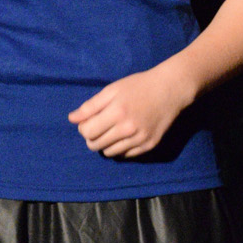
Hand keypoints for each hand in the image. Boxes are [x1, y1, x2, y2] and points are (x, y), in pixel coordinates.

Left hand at [68, 66, 194, 157]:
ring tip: (112, 130)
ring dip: (105, 143)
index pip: (87, 132)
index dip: (83, 127)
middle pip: (96, 145)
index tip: (89, 120)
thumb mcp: (112, 90)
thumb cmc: (138, 86)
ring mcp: (139, 139)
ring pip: (109, 153)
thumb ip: (91, 106)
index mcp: (116, 112)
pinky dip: (120, 147)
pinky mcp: (149, 146)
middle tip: (99, 126)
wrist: (170, 90)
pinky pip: (125, 155)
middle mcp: (128, 129)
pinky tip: (125, 135)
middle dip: (92, 137)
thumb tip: (72, 119)